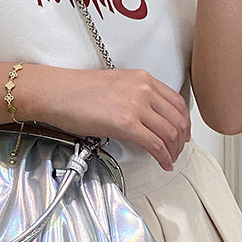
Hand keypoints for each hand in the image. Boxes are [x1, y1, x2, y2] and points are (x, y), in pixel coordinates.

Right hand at [24, 66, 190, 170]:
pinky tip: (163, 163)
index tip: (183, 132)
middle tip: (178, 150)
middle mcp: (143, 89)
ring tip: (169, 159)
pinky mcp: (126, 123)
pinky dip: (163, 157)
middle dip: (182, 139)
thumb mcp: (114, 86)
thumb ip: (135, 98)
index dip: (184, 121)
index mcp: (142, 78)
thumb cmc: (75, 91)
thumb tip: (144, 119)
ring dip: (173, 150)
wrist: (56, 93)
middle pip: (177, 118)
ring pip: (170, 133)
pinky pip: (155, 144)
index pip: (176, 101)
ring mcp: (136, 105)